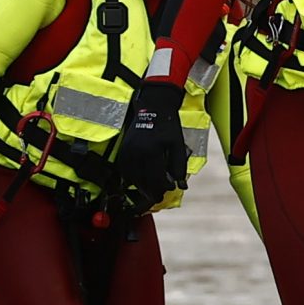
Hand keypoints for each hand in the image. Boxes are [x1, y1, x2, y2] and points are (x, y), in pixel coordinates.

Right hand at [117, 81, 190, 210]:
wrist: (152, 107)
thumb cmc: (167, 125)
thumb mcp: (177, 144)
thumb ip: (178, 166)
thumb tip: (181, 185)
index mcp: (152, 152)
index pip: (155, 178)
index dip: (162, 188)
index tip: (169, 190)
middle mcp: (137, 153)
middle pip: (142, 181)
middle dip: (151, 191)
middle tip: (158, 197)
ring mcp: (127, 152)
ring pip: (132, 178)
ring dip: (141, 187)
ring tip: (150, 191)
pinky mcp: (122, 151)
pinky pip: (125, 171)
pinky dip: (132, 179)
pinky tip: (140, 181)